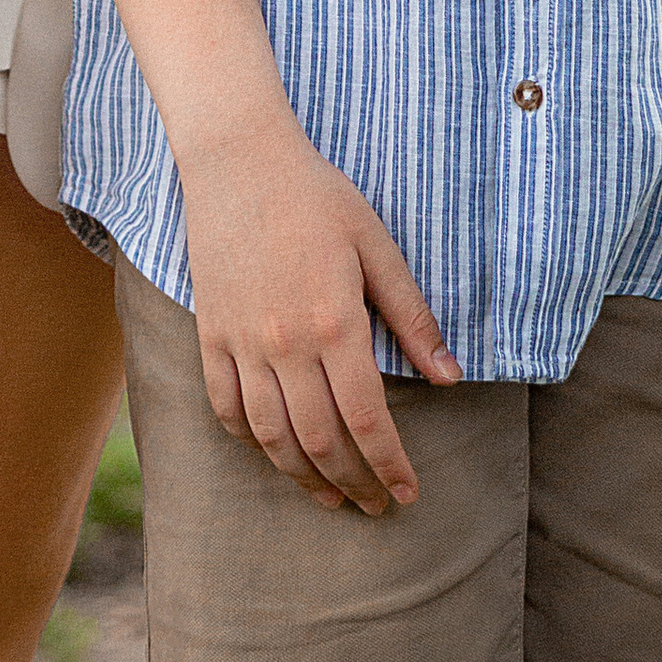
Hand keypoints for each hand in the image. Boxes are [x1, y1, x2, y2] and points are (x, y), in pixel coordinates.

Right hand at [181, 112, 460, 515]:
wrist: (238, 156)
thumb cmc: (316, 195)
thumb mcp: (376, 244)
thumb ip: (411, 315)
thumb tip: (450, 377)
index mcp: (335, 322)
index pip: (367, 419)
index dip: (390, 465)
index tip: (408, 492)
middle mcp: (286, 342)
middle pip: (320, 440)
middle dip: (353, 483)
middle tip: (376, 506)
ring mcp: (242, 340)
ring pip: (272, 436)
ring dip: (303, 477)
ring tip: (330, 497)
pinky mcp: (211, 331)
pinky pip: (225, 406)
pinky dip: (250, 441)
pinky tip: (274, 452)